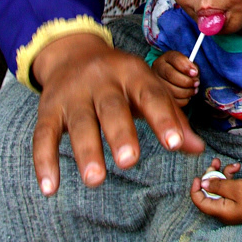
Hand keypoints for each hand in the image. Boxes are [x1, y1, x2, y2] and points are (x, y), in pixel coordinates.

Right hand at [30, 33, 203, 194]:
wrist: (72, 53)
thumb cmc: (120, 81)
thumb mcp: (147, 90)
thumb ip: (172, 118)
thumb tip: (198, 149)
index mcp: (133, 73)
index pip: (151, 95)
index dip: (163, 119)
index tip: (174, 144)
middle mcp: (102, 81)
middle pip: (112, 107)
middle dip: (121, 134)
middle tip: (130, 161)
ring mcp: (73, 94)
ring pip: (79, 122)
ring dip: (86, 151)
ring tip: (95, 180)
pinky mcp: (48, 108)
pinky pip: (43, 134)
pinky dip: (44, 161)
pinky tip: (49, 188)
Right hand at [151, 50, 198, 105]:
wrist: (174, 78)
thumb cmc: (182, 70)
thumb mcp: (188, 63)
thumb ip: (192, 65)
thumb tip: (194, 73)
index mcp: (165, 58)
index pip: (174, 59)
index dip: (186, 67)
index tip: (195, 73)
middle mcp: (157, 69)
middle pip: (171, 75)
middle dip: (187, 81)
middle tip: (196, 83)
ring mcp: (156, 83)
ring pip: (171, 90)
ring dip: (187, 92)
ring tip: (193, 90)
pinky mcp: (160, 97)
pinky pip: (173, 101)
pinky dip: (183, 100)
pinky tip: (186, 96)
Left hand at [190, 158, 241, 223]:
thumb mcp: (236, 188)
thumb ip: (218, 185)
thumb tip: (203, 184)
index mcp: (221, 211)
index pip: (200, 202)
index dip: (195, 189)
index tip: (198, 176)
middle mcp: (224, 210)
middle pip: (209, 192)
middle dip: (211, 176)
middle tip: (215, 164)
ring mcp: (232, 204)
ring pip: (220, 187)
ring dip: (223, 174)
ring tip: (229, 165)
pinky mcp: (239, 198)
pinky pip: (230, 187)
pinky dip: (232, 177)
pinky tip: (237, 168)